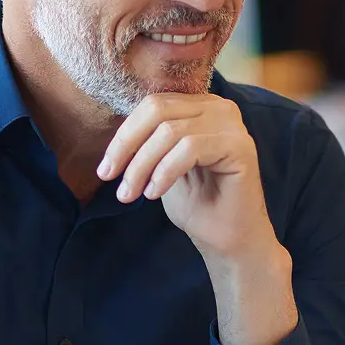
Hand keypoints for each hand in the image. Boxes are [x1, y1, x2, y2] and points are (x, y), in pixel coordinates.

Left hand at [97, 93, 274, 263]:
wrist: (228, 239)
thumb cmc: (197, 204)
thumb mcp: (161, 165)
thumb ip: (147, 142)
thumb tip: (114, 135)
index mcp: (199, 107)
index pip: (152, 105)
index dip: (124, 135)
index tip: (105, 169)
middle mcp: (219, 108)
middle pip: (158, 111)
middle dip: (127, 146)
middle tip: (109, 177)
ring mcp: (232, 125)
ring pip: (169, 132)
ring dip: (142, 166)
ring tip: (130, 195)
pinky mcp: (239, 146)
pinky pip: (189, 148)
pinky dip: (165, 172)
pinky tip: (155, 193)